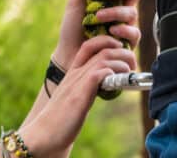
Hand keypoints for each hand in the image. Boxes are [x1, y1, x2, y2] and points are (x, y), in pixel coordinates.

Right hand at [21, 36, 135, 156]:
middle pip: (102, 49)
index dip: (106, 41)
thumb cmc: (61, 119)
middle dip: (122, 52)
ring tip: (130, 72)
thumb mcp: (75, 97)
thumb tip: (105, 86)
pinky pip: (99, 74)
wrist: (44, 134)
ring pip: (104, 58)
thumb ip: (87, 88)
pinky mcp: (79, 95)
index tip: (119, 49)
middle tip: (132, 63)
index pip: (89, 45)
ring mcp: (76, 82)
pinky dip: (113, 74)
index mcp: (73, 72)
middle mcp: (75, 73)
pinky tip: (118, 83)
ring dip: (122, 63)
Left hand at [53, 0, 141, 67]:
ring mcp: (125, 30)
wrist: (68, 54)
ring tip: (99, 18)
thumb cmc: (71, 28)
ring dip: (117, 14)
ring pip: (133, 16)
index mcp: (112, 1)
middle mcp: (121, 14)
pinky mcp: (126, 46)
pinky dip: (124, 32)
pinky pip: (134, 36)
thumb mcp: (75, 3)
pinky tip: (111, 32)